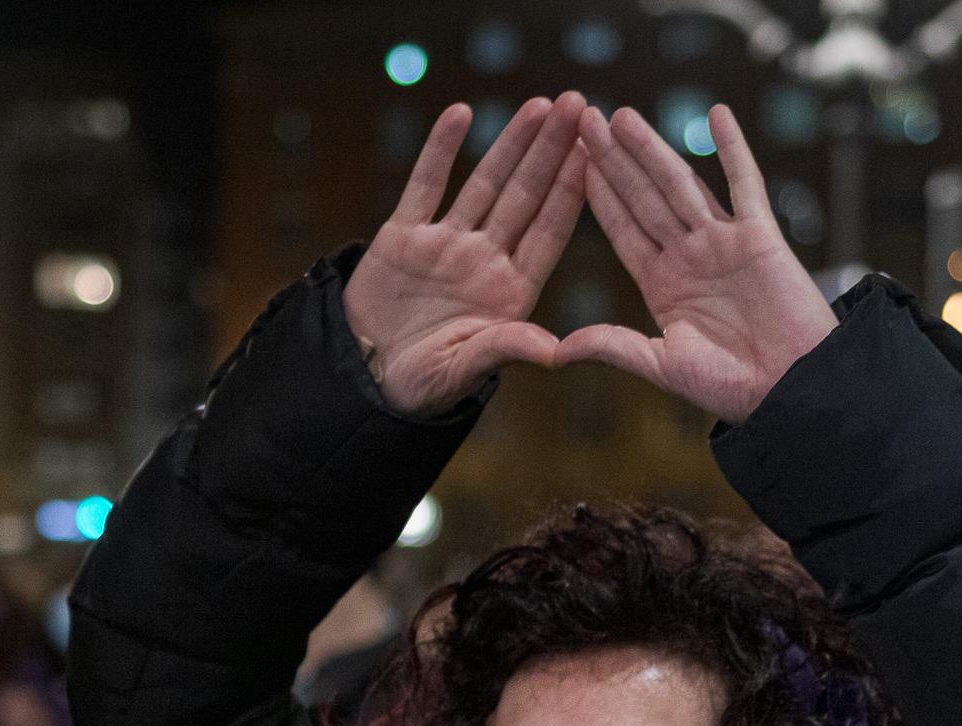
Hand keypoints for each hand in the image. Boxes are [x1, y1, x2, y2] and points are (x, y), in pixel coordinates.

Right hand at [343, 93, 588, 416]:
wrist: (365, 378)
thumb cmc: (421, 385)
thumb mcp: (464, 370)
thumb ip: (505, 349)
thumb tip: (554, 351)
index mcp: (511, 291)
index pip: (549, 232)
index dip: (571, 191)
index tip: (596, 154)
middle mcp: (484, 260)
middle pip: (525, 196)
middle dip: (551, 150)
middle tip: (579, 105)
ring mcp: (446, 243)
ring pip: (485, 183)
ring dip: (511, 143)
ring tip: (540, 104)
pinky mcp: (403, 236)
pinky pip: (424, 185)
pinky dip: (440, 150)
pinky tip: (460, 114)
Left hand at [555, 104, 836, 423]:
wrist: (793, 392)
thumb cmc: (732, 388)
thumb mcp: (663, 365)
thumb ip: (614, 348)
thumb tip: (558, 351)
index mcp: (664, 285)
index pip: (624, 230)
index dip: (599, 196)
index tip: (572, 162)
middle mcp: (690, 257)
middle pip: (644, 198)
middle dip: (615, 160)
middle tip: (584, 119)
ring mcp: (725, 243)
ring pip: (681, 184)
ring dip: (653, 149)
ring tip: (621, 115)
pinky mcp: (762, 237)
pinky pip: (746, 184)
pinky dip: (733, 148)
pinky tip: (716, 113)